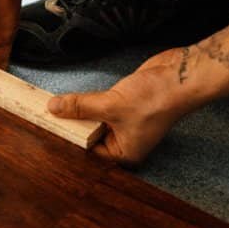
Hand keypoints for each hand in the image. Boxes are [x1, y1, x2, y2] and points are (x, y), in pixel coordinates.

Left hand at [48, 48, 192, 165]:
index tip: (47, 131)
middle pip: (90, 135)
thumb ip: (81, 107)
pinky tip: (73, 97)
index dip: (70, 140)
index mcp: (125, 152)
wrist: (181, 75)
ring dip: (79, 112)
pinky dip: (89, 101)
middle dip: (72, 125)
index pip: (89, 152)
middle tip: (46, 118)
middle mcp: (125, 140)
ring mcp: (125, 121)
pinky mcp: (124, 103)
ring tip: (54, 107)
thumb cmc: (157, 99)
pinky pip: (100, 105)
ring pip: (93, 119)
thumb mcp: (111, 105)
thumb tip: (55, 108)